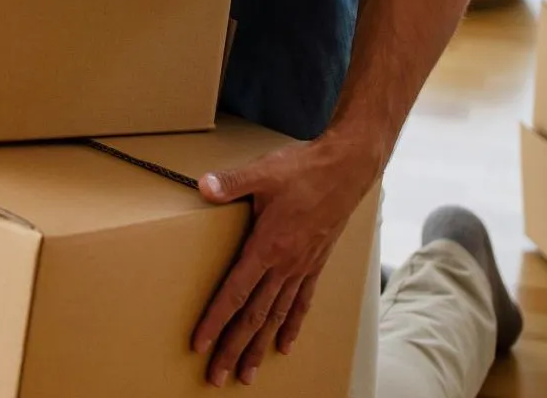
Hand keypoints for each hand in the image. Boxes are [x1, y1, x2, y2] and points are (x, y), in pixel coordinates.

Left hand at [192, 131, 381, 386]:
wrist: (346, 170)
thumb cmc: (303, 170)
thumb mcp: (263, 172)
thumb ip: (232, 182)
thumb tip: (202, 186)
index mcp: (268, 246)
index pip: (236, 292)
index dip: (216, 319)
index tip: (200, 343)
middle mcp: (285, 265)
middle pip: (255, 316)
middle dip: (234, 348)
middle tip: (216, 377)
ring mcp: (302, 268)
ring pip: (276, 316)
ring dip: (260, 347)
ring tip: (247, 374)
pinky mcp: (315, 264)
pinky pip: (301, 303)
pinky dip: (291, 326)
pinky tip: (284, 345)